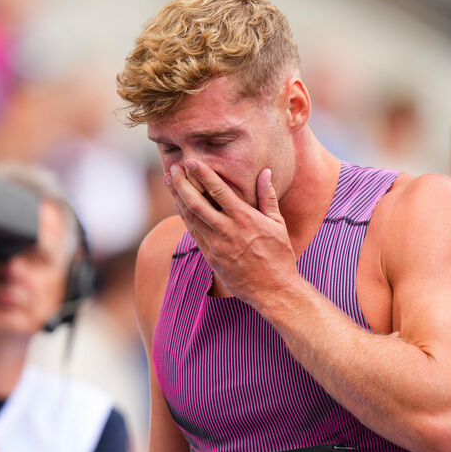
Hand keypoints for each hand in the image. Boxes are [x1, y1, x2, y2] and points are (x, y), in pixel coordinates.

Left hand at [167, 160, 299, 307]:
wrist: (274, 290)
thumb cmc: (280, 256)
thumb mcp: (278, 223)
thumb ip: (268, 197)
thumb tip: (265, 172)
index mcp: (245, 219)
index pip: (218, 191)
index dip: (203, 175)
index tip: (191, 161)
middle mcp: (227, 230)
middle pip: (197, 203)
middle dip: (182, 184)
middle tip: (173, 168)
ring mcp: (216, 245)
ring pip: (191, 218)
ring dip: (178, 198)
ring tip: (171, 182)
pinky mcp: (211, 257)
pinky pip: (193, 233)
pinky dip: (184, 217)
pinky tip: (179, 205)